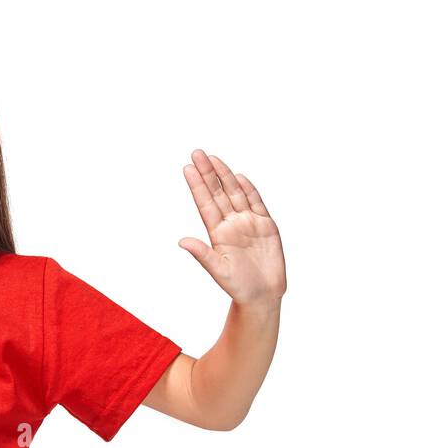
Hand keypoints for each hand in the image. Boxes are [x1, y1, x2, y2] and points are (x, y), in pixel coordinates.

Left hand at [179, 150, 286, 306]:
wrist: (262, 295)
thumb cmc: (238, 286)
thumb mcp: (218, 270)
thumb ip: (202, 254)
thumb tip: (181, 242)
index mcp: (217, 233)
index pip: (205, 203)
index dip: (198, 185)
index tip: (188, 168)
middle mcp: (231, 224)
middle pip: (218, 193)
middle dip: (208, 172)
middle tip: (197, 152)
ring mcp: (248, 223)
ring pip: (235, 193)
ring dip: (225, 176)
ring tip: (213, 158)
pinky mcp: (266, 226)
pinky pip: (256, 203)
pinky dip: (248, 189)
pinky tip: (238, 177)